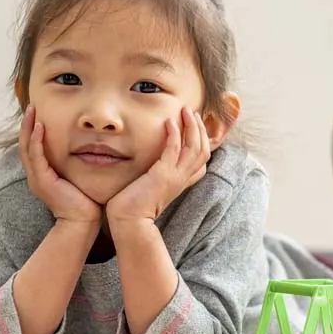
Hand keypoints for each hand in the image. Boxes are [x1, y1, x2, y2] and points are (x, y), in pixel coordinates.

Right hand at [18, 104, 102, 225]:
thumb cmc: (85, 201)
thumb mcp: (77, 177)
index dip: (33, 130)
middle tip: (32, 106)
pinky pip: (36, 157)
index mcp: (42, 175)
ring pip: (27, 148)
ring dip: (29, 128)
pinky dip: (37, 141)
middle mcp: (35, 176)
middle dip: (28, 124)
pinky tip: (41, 128)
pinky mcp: (42, 181)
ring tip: (33, 111)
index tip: (39, 113)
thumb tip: (89, 149)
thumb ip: (76, 164)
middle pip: (25, 144)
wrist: (82, 222)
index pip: (33, 147)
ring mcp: (37, 179)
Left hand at [107, 106, 210, 228]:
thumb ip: (155, 175)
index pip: (202, 162)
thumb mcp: (151, 187)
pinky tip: (169, 121)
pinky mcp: (163, 175)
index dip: (202, 142)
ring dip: (192, 127)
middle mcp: (182, 179)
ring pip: (195, 148)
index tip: (195, 126)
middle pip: (203, 151)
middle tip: (192, 112)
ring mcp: (175, 177)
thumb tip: (148, 164)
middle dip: (200, 129)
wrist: (129, 222)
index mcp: (181, 182)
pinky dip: (174, 133)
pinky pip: (174, 150)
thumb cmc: (133, 206)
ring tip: (185, 110)